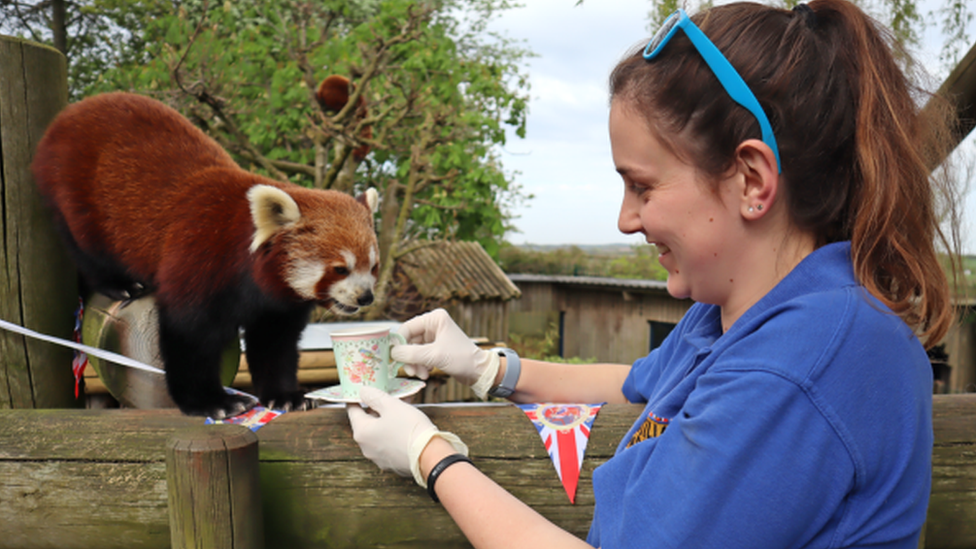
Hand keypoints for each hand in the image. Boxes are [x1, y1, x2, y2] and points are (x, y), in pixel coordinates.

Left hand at [347, 385, 466, 485]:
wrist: (430, 455)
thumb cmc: (409, 428)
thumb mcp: (391, 405)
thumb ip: (374, 396)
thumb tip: (362, 392)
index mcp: (362, 432)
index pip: (352, 410)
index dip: (357, 398)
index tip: (362, 390)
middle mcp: (366, 448)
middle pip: (366, 422)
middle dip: (377, 409)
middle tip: (389, 398)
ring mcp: (378, 458)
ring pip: (378, 433)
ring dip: (386, 421)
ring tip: (401, 410)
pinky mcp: (391, 464)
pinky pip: (388, 444)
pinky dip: (393, 434)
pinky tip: (405, 426)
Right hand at [391, 308, 498, 397]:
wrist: (478, 372)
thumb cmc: (462, 358)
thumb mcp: (434, 355)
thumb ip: (411, 353)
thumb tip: (392, 353)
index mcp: (435, 318)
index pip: (407, 328)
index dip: (399, 343)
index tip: (394, 357)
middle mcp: (434, 325)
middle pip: (409, 340)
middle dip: (409, 357)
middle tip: (410, 370)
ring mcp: (435, 337)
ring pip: (413, 350)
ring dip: (414, 363)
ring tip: (420, 374)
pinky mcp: (436, 348)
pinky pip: (420, 356)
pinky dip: (420, 365)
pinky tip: (426, 373)